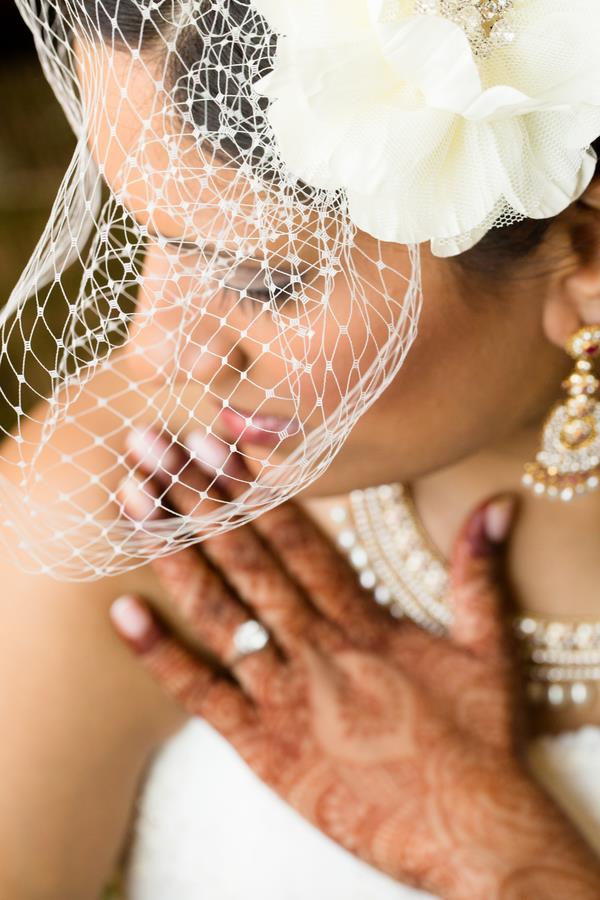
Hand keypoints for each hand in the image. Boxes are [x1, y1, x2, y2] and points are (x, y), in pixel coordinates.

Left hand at [111, 428, 599, 899]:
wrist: (471, 833)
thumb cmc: (480, 742)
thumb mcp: (490, 650)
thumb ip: (478, 573)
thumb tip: (496, 505)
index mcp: (363, 621)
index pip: (295, 538)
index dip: (250, 487)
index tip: (213, 442)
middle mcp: (317, 648)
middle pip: (247, 560)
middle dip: (196, 499)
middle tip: (152, 445)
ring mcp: (286, 698)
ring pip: (219, 613)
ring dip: (174, 555)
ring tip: (132, 500)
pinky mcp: (265, 750)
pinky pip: (202, 697)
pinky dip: (160, 656)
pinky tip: (122, 612)